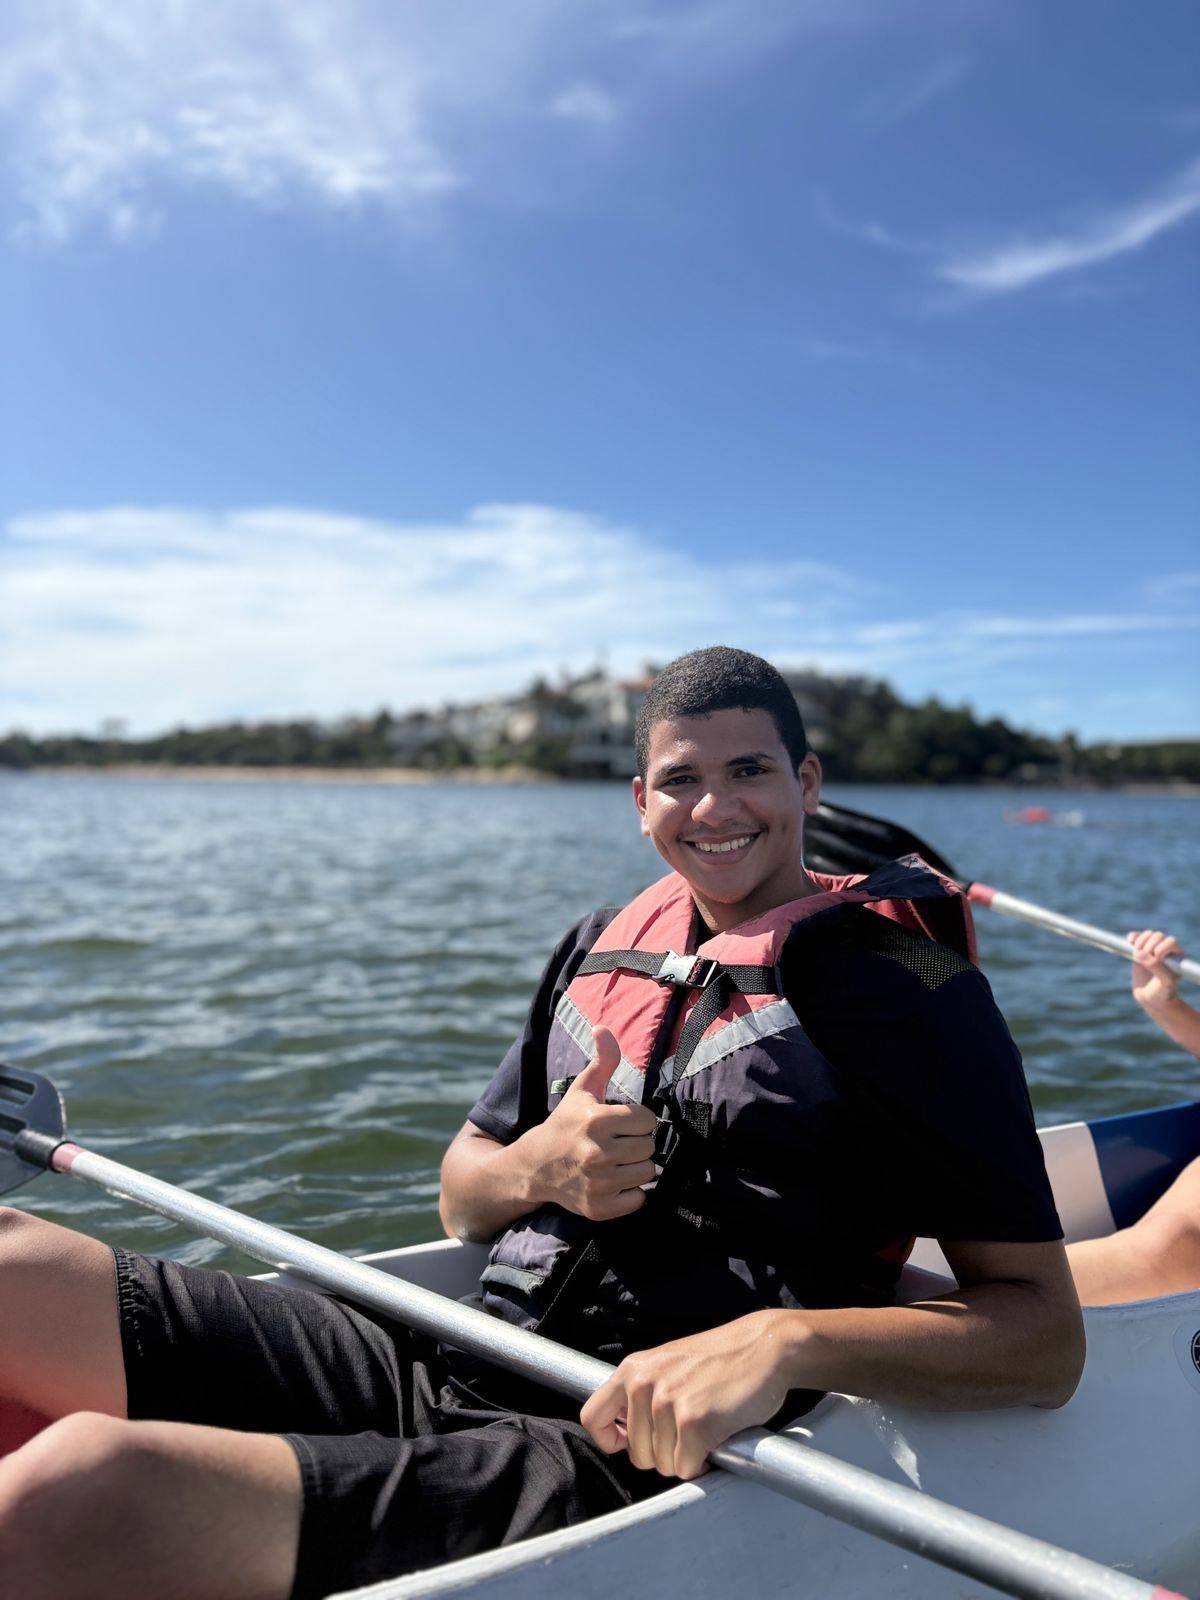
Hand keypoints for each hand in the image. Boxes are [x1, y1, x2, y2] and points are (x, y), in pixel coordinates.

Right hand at [521, 1026, 657, 1220]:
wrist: (536, 1167)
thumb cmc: (566, 1124)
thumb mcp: (583, 1090)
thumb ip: (602, 1059)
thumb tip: (602, 1028)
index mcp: (596, 1120)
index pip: (648, 1120)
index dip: (638, 1120)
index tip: (623, 1122)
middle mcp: (597, 1153)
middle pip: (650, 1146)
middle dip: (637, 1143)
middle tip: (618, 1142)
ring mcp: (598, 1183)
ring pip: (648, 1172)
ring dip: (636, 1167)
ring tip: (616, 1161)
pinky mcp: (599, 1208)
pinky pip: (639, 1198)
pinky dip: (631, 1192)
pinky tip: (613, 1181)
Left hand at [580, 1311, 797, 1479]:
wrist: (765, 1347)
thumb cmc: (722, 1359)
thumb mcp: (669, 1364)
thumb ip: (644, 1392)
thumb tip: (624, 1435)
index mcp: (633, 1369)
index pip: (593, 1417)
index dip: (610, 1441)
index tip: (630, 1444)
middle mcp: (643, 1384)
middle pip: (636, 1455)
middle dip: (664, 1454)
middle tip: (689, 1433)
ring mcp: (668, 1403)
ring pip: (663, 1466)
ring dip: (686, 1459)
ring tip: (706, 1430)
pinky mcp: (694, 1422)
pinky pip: (687, 1469)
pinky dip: (703, 1464)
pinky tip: (716, 1440)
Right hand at [1128, 929, 1181, 1011]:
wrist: (1151, 999)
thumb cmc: (1163, 992)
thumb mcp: (1164, 982)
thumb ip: (1155, 967)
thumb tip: (1139, 953)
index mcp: (1177, 956)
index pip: (1170, 941)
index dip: (1161, 947)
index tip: (1156, 958)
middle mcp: (1166, 950)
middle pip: (1157, 936)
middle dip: (1148, 945)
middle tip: (1143, 959)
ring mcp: (1152, 949)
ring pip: (1147, 934)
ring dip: (1140, 941)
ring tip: (1136, 955)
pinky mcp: (1140, 950)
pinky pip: (1136, 937)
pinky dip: (1132, 938)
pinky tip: (1130, 943)